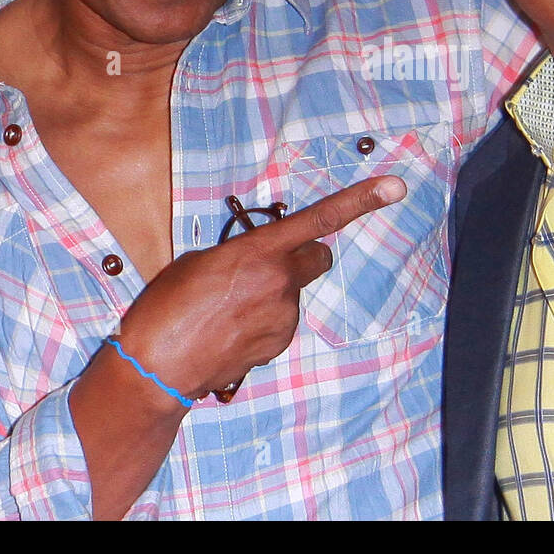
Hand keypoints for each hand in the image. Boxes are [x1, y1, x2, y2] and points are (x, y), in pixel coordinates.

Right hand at [116, 175, 406, 402]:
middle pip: (318, 257)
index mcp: (259, 252)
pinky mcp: (280, 341)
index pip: (320, 219)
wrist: (160, 365)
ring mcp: (284, 315)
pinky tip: (231, 329)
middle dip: (301, 257)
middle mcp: (281, 282)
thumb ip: (242, 253)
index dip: (360, 201)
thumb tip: (258, 259)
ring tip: (228, 308)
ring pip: (293, 292)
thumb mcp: (200, 261)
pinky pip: (281, 320)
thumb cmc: (168, 306)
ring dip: (273, 293)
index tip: (394, 187)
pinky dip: (264, 320)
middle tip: (267, 266)